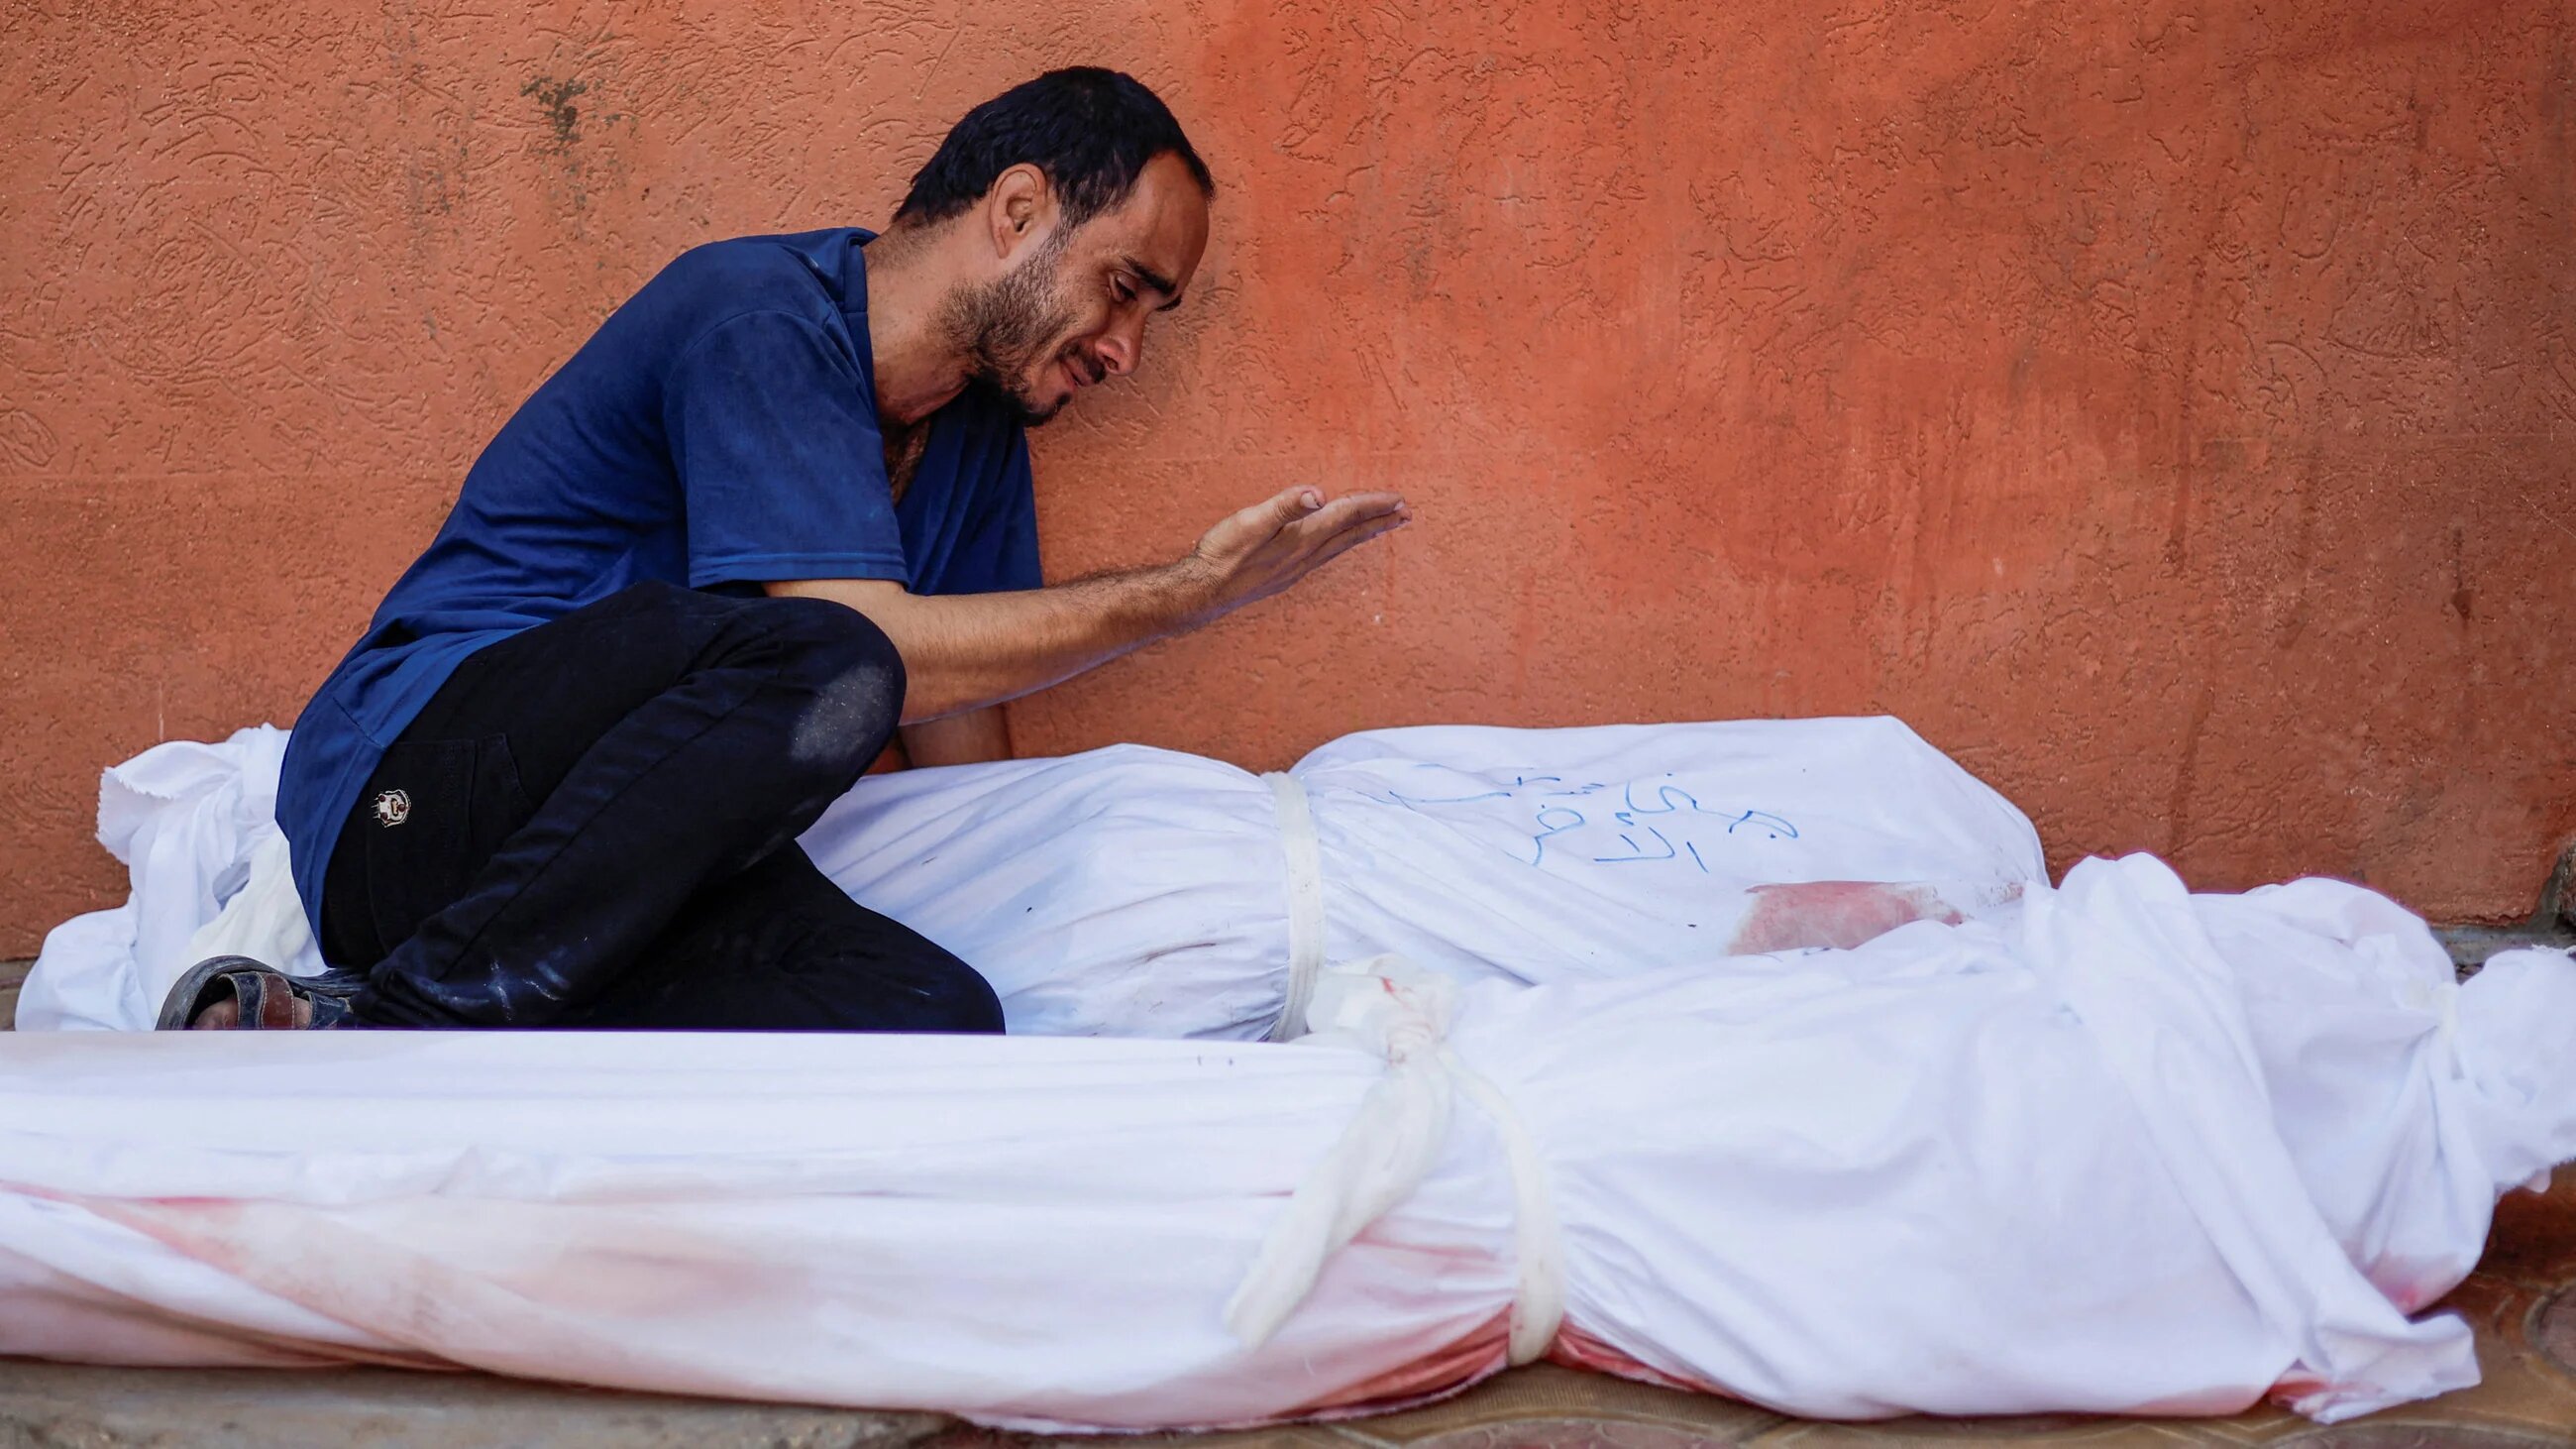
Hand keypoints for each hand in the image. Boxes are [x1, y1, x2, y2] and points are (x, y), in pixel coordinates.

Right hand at [1176, 486, 1408, 622]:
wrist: (1204, 590)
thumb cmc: (1223, 553)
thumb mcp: (1251, 522)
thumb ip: (1285, 507)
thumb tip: (1319, 494)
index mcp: (1302, 538)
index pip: (1346, 516)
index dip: (1373, 504)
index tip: (1399, 499)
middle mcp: (1306, 555)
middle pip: (1351, 534)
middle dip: (1379, 521)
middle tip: (1406, 514)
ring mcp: (1297, 567)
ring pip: (1341, 546)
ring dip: (1365, 533)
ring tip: (1383, 526)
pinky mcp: (1287, 573)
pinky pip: (1326, 555)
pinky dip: (1342, 544)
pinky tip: (1338, 543)